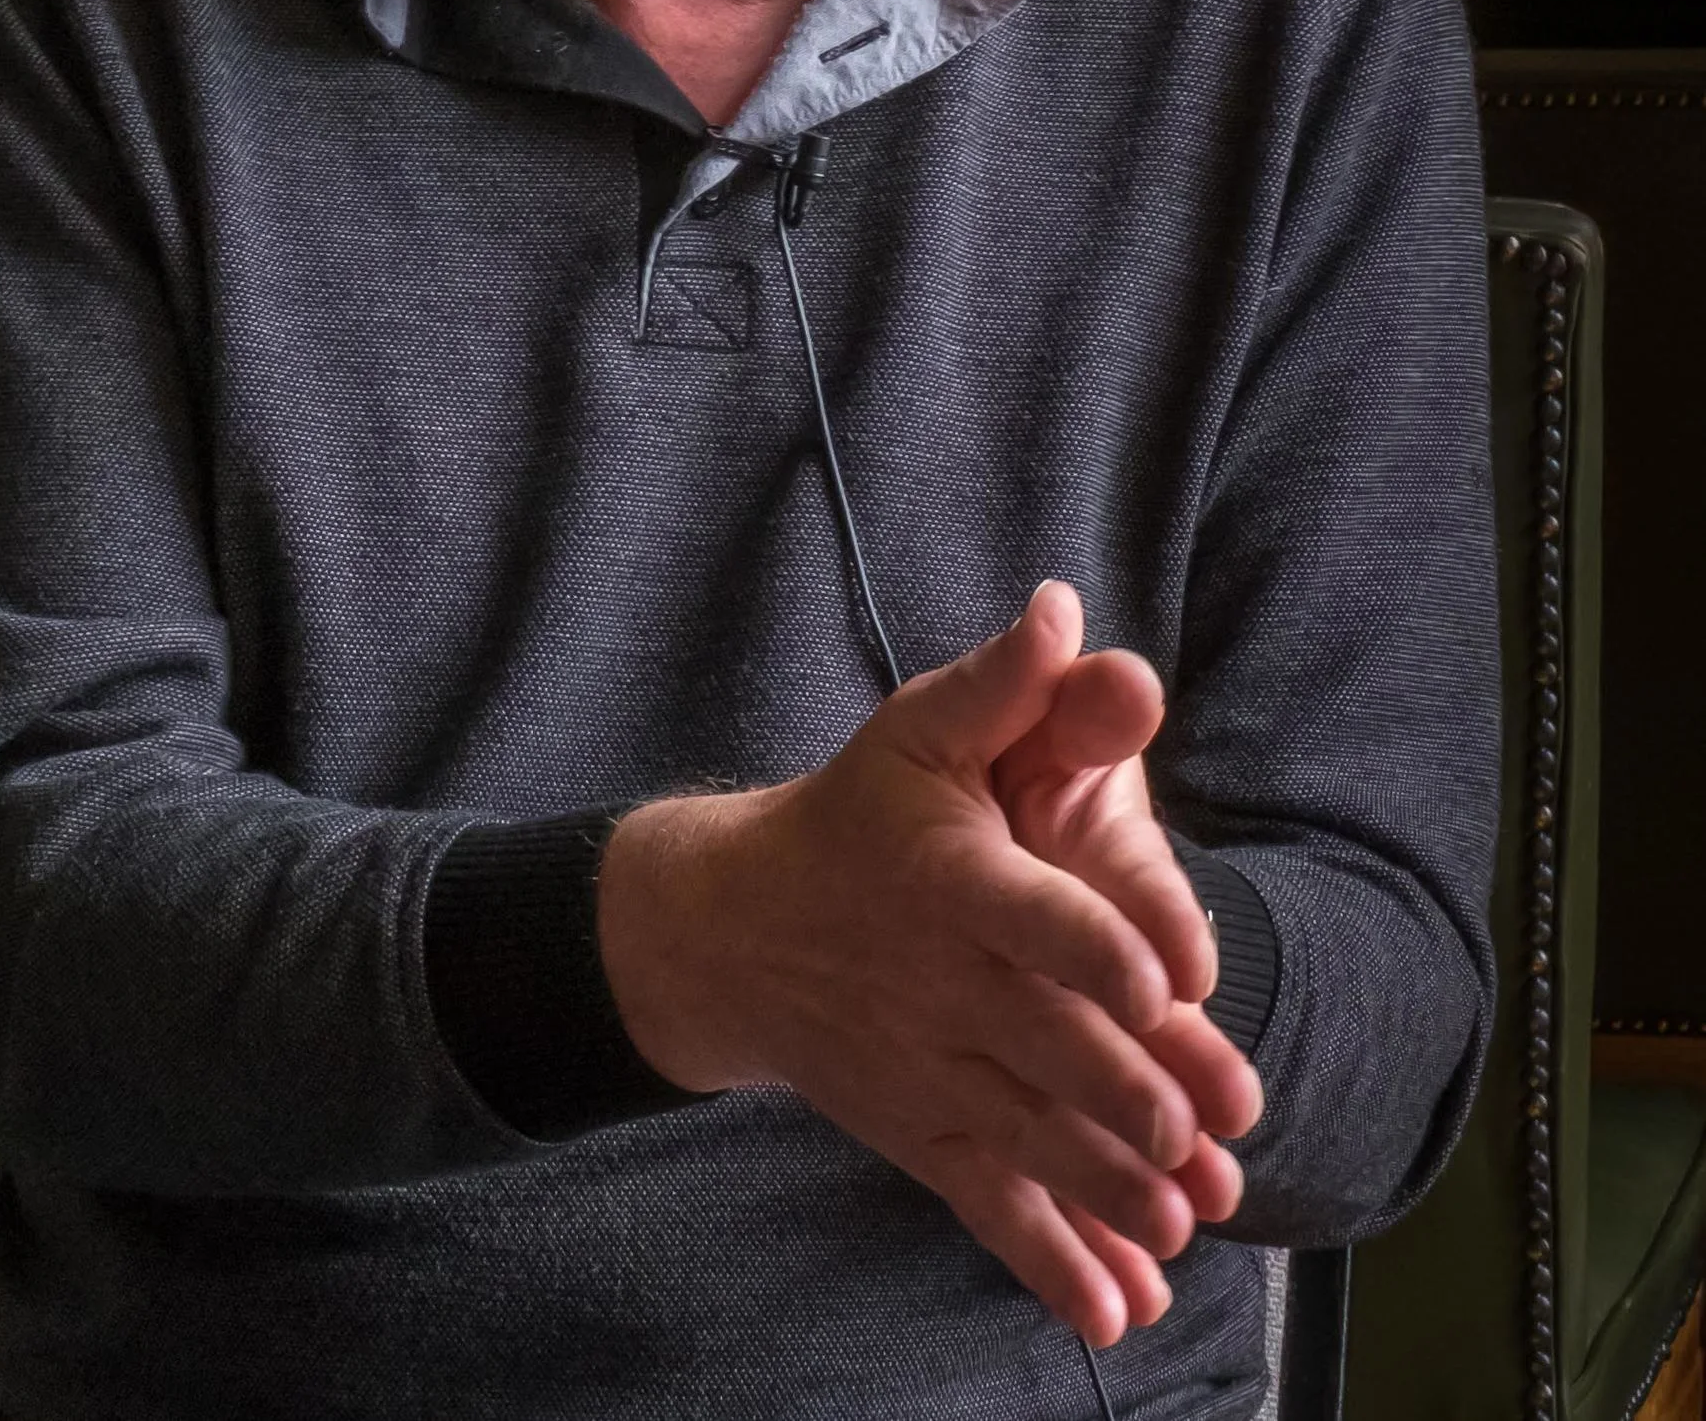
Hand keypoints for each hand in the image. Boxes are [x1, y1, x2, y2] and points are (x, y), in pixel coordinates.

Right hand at [596, 583, 1221, 1347]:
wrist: (729, 927)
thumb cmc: (852, 815)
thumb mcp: (918, 731)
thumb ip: (1005, 686)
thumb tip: (1067, 611)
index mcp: (947, 876)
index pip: (1027, 911)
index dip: (1098, 941)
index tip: (1168, 980)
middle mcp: (937, 979)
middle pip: (1039, 1040)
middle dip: (1122, 1090)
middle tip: (1199, 1132)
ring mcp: (927, 1066)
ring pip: (1023, 1133)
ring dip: (1101, 1187)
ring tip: (1177, 1224)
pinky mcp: (922, 1130)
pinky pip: (985, 1203)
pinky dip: (1048, 1264)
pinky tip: (1114, 1316)